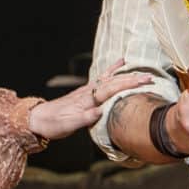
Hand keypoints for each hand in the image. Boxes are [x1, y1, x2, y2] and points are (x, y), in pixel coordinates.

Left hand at [27, 62, 152, 139]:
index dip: (128, 84)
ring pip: (109, 79)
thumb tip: (100, 111)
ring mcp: (86, 90)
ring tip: (140, 69)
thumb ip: (85, 118)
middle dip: (132, 79)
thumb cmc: (53, 124)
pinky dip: (112, 71)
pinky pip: (102, 79)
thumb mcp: (68, 125)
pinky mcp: (85, 92)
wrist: (39, 119)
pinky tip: (119, 64)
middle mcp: (88, 92)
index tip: (143, 82)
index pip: (111, 89)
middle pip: (113, 82)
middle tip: (150, 77)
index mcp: (87, 100)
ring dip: (125, 74)